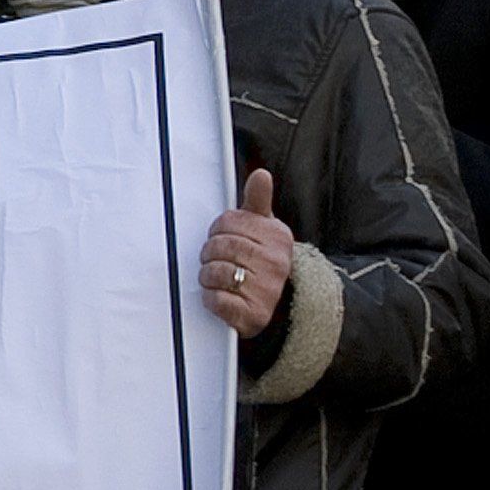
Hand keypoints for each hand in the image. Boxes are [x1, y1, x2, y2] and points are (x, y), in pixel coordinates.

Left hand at [201, 169, 292, 336]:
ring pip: (215, 272)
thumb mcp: (264, 229)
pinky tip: (221, 296)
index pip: (228, 222)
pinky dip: (211, 299)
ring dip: (208, 276)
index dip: (218, 230)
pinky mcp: (253, 315)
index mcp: (277, 237)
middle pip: (219, 246)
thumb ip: (258, 202)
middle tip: (217, 260)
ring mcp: (266, 290)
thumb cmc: (263, 262)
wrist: (281, 308)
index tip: (223, 238)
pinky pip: (217, 300)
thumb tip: (261, 175)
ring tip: (220, 278)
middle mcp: (276, 264)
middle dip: (210, 253)